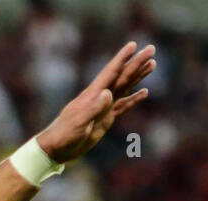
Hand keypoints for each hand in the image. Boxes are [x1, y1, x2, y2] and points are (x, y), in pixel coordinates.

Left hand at [36, 41, 154, 163]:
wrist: (56, 149)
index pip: (111, 72)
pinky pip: (123, 106)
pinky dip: (134, 99)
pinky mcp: (105, 119)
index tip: (134, 44)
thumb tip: (108, 92)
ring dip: (138, 76)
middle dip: (137, 62)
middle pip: (122, 76)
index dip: (122, 58)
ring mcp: (103, 107)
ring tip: (152, 64)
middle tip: (151, 49)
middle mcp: (100, 97)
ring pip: (125, 87)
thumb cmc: (64, 135)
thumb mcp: (79, 123)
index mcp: (93, 95)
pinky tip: (144, 92)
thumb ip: (93, 108)